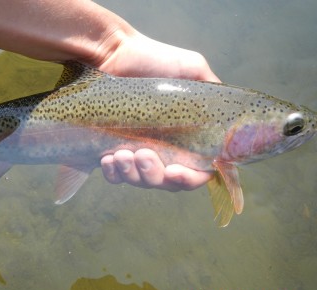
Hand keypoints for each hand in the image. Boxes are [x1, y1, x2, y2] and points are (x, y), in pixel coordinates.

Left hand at [96, 33, 218, 190]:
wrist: (115, 54)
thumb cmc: (154, 60)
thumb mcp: (193, 69)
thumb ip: (213, 91)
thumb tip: (231, 118)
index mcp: (187, 137)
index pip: (196, 173)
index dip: (189, 179)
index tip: (175, 172)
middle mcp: (164, 149)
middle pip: (166, 183)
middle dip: (154, 176)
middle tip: (143, 154)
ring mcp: (138, 151)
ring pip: (140, 181)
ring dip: (132, 174)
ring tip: (122, 154)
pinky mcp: (112, 150)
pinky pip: (115, 176)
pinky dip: (113, 173)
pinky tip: (109, 158)